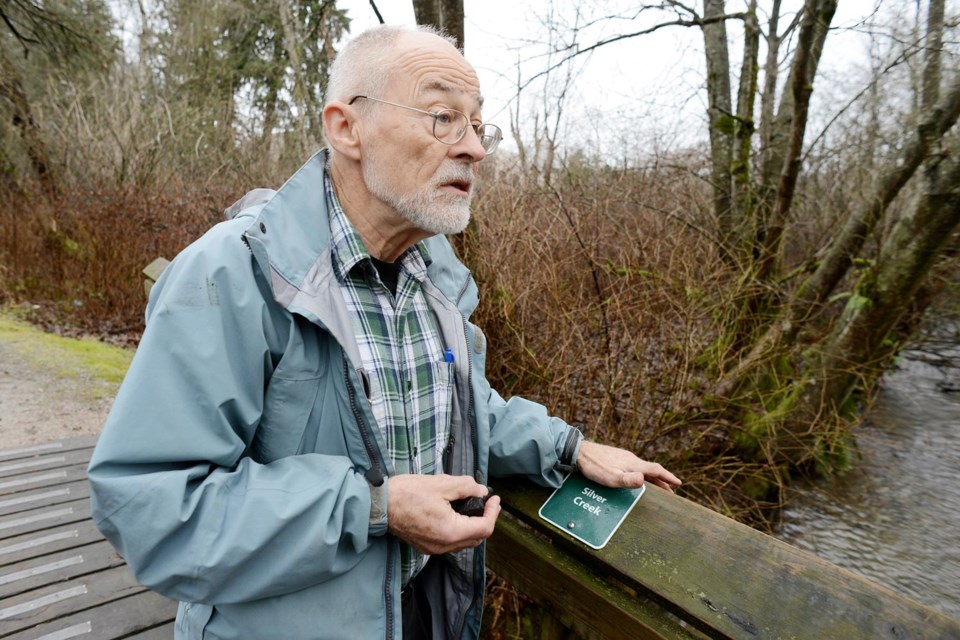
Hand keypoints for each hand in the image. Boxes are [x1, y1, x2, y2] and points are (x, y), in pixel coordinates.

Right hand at [386, 474, 500, 554]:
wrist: (379, 506)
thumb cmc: (407, 493)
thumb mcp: (441, 484)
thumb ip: (466, 487)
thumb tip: (481, 491)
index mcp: (450, 532)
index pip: (484, 528)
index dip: (493, 512)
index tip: (494, 498)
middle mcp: (444, 546)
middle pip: (476, 538)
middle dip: (486, 520)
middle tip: (487, 503)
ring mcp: (433, 549)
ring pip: (463, 543)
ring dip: (472, 527)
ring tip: (472, 507)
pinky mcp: (425, 546)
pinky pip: (450, 543)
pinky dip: (459, 531)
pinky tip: (455, 515)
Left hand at [576, 441, 681, 491]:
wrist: (579, 452)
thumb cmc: (595, 467)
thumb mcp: (612, 477)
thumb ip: (628, 480)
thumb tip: (644, 480)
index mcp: (633, 464)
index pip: (656, 470)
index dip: (668, 477)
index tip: (679, 483)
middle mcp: (630, 459)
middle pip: (651, 470)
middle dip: (662, 480)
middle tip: (671, 490)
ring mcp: (623, 458)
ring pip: (642, 468)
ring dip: (652, 478)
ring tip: (657, 487)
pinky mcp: (615, 458)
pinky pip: (633, 467)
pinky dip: (641, 474)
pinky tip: (635, 478)